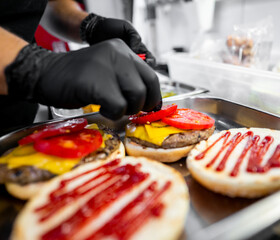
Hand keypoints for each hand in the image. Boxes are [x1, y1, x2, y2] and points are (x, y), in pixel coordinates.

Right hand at [5, 39, 161, 119]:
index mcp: (123, 50)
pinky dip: (112, 113)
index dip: (153, 96)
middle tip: (126, 109)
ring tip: (109, 106)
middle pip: (147, 87)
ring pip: (136, 96)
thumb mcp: (108, 70)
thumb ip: (128, 79)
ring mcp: (107, 66)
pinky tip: (101, 107)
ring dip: (125, 109)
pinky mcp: (96, 82)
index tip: (146, 107)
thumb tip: (150, 102)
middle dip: (141, 105)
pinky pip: (118, 106)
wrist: (45, 73)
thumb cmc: (78, 78)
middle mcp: (118, 53)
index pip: (151, 76)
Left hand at [81, 14, 155, 66]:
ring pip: (132, 71)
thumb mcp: (126, 26)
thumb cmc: (112, 26)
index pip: (150, 58)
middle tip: (137, 67)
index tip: (147, 62)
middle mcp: (133, 56)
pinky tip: (118, 67)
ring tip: (127, 66)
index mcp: (139, 47)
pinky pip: (121, 71)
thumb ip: (134, 36)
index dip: (151, 62)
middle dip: (143, 70)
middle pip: (143, 68)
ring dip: (132, 70)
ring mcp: (124, 62)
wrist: (95, 30)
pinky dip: (121, 71)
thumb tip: (136, 49)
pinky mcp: (114, 65)